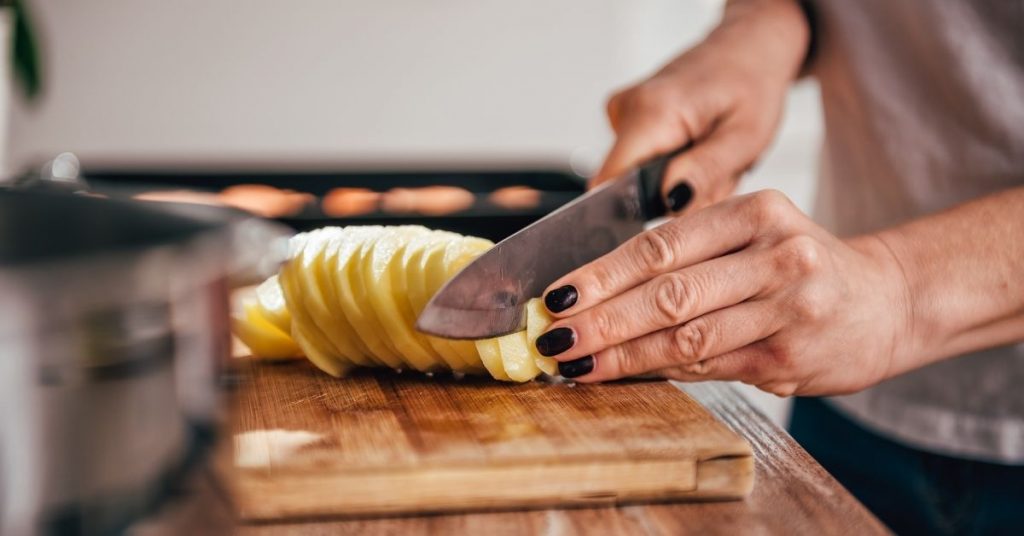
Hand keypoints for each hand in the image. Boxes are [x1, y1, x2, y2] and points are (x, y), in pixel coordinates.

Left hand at [535, 190, 913, 396]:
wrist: (886, 299)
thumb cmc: (802, 266)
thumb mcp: (754, 236)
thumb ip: (690, 255)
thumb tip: (598, 292)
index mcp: (756, 212)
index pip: (661, 245)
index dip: (602, 274)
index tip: (557, 295)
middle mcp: (776, 254)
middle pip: (668, 292)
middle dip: (601, 319)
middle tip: (554, 336)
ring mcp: (788, 307)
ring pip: (686, 335)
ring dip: (621, 354)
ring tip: (576, 363)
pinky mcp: (791, 355)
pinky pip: (709, 365)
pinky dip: (660, 370)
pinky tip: (624, 374)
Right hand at [592, 0, 809, 212]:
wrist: (749, 48)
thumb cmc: (752, 85)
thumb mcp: (745, 138)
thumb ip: (705, 171)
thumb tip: (670, 202)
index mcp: (652, 112)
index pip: (609, 184)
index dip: (636, 210)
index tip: (678, 207)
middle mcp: (627, 109)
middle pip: (627, 187)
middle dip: (672, 197)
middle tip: (714, 176)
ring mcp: (623, 112)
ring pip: (636, 179)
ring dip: (676, 183)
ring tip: (709, 158)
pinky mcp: (627, 118)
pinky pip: (640, 163)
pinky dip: (672, 168)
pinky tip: (695, 150)